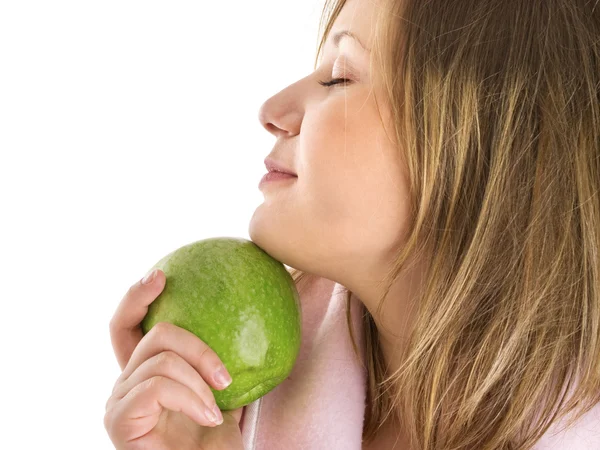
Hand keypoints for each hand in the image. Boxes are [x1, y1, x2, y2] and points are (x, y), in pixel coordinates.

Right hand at [104, 269, 243, 449]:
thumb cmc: (214, 446)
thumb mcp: (225, 395)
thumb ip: (223, 363)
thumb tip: (257, 317)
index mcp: (147, 374)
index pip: (129, 326)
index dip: (138, 296)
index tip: (162, 275)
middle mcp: (126, 384)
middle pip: (144, 333)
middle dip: (190, 341)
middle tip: (221, 368)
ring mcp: (118, 402)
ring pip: (160, 358)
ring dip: (200, 379)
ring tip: (219, 404)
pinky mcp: (118, 420)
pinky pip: (157, 385)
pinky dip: (191, 398)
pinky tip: (209, 417)